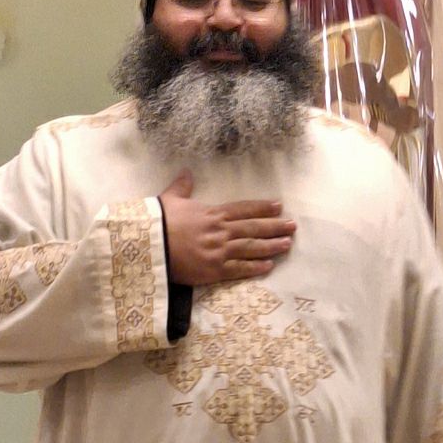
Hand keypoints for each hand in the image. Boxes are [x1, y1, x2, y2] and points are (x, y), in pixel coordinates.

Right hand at [160, 170, 295, 287]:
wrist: (150, 245)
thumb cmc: (158, 222)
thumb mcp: (170, 199)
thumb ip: (182, 187)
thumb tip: (186, 172)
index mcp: (212, 213)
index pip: (243, 209)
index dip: (262, 207)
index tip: (278, 206)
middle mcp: (220, 231)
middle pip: (253, 228)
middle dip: (275, 227)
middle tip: (292, 226)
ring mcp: (219, 251)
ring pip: (251, 248)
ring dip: (271, 246)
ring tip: (287, 244)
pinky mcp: (214, 270)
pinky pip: (239, 269)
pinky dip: (255, 267)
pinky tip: (269, 266)